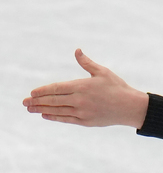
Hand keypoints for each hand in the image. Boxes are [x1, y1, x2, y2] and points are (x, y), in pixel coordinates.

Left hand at [22, 49, 148, 128]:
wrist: (129, 107)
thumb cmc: (117, 87)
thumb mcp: (102, 72)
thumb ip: (86, 63)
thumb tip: (77, 51)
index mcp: (82, 86)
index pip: (57, 88)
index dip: (43, 91)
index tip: (32, 92)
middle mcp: (80, 100)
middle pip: (53, 100)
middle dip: (37, 101)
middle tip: (24, 102)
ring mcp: (82, 112)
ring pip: (57, 111)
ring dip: (42, 109)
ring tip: (31, 109)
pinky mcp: (85, 121)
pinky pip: (65, 119)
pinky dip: (54, 117)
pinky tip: (45, 115)